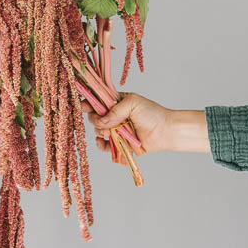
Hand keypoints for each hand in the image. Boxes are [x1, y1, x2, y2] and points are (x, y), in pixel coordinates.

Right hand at [81, 93, 210, 156]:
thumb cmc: (152, 113)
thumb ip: (115, 110)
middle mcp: (114, 116)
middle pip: (94, 117)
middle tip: (105, 123)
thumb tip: (101, 121)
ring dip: (101, 132)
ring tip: (111, 133)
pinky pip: (104, 146)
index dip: (88, 104)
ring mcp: (116, 130)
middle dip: (96, 120)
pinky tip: (103, 142)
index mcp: (115, 103)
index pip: (97, 101)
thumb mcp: (132, 103)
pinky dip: (101, 145)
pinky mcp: (119, 144)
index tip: (83, 107)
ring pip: (98, 132)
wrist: (165, 131)